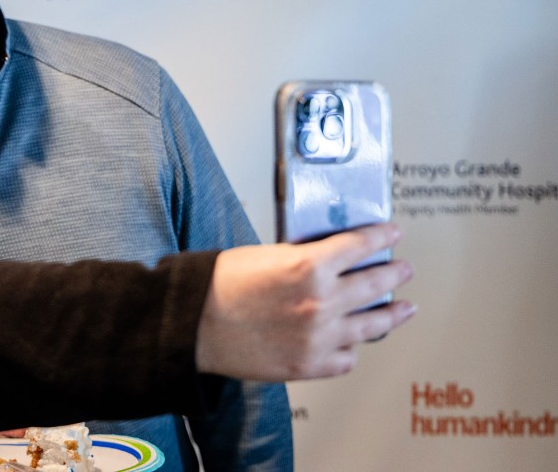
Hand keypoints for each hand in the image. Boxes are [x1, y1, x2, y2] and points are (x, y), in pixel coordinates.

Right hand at [195, 223, 415, 381]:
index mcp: (309, 266)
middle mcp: (322, 301)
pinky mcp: (310, 365)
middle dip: (394, 273)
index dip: (382, 235)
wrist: (195, 323)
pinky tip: (353, 342)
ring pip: (373, 325)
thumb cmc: (221, 285)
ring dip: (392, 314)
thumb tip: (332, 260)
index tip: (392, 233)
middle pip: (376, 284)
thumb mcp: (267, 255)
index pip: (361, 244)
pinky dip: (350, 348)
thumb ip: (304, 258)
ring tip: (403, 310)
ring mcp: (320, 337)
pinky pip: (347, 358)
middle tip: (403, 269)